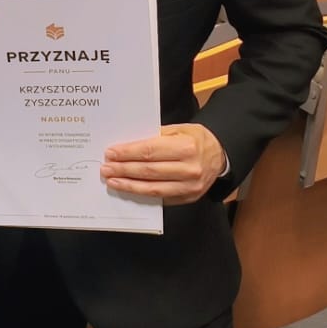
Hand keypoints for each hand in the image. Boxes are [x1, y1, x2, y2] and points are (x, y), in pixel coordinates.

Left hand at [100, 124, 226, 204]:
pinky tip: (130, 189)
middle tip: (106, 169)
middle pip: (148, 171)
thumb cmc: (196, 139)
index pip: (149, 152)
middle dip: (124, 170)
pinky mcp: (188, 198)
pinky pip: (161, 198)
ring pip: (153, 188)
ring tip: (113, 181)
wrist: (220, 154)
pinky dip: (143, 194)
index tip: (111, 153)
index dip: (127, 154)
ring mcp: (190, 187)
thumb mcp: (178, 129)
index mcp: (186, 147)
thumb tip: (127, 146)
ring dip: (129, 186)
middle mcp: (189, 169)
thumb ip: (155, 137)